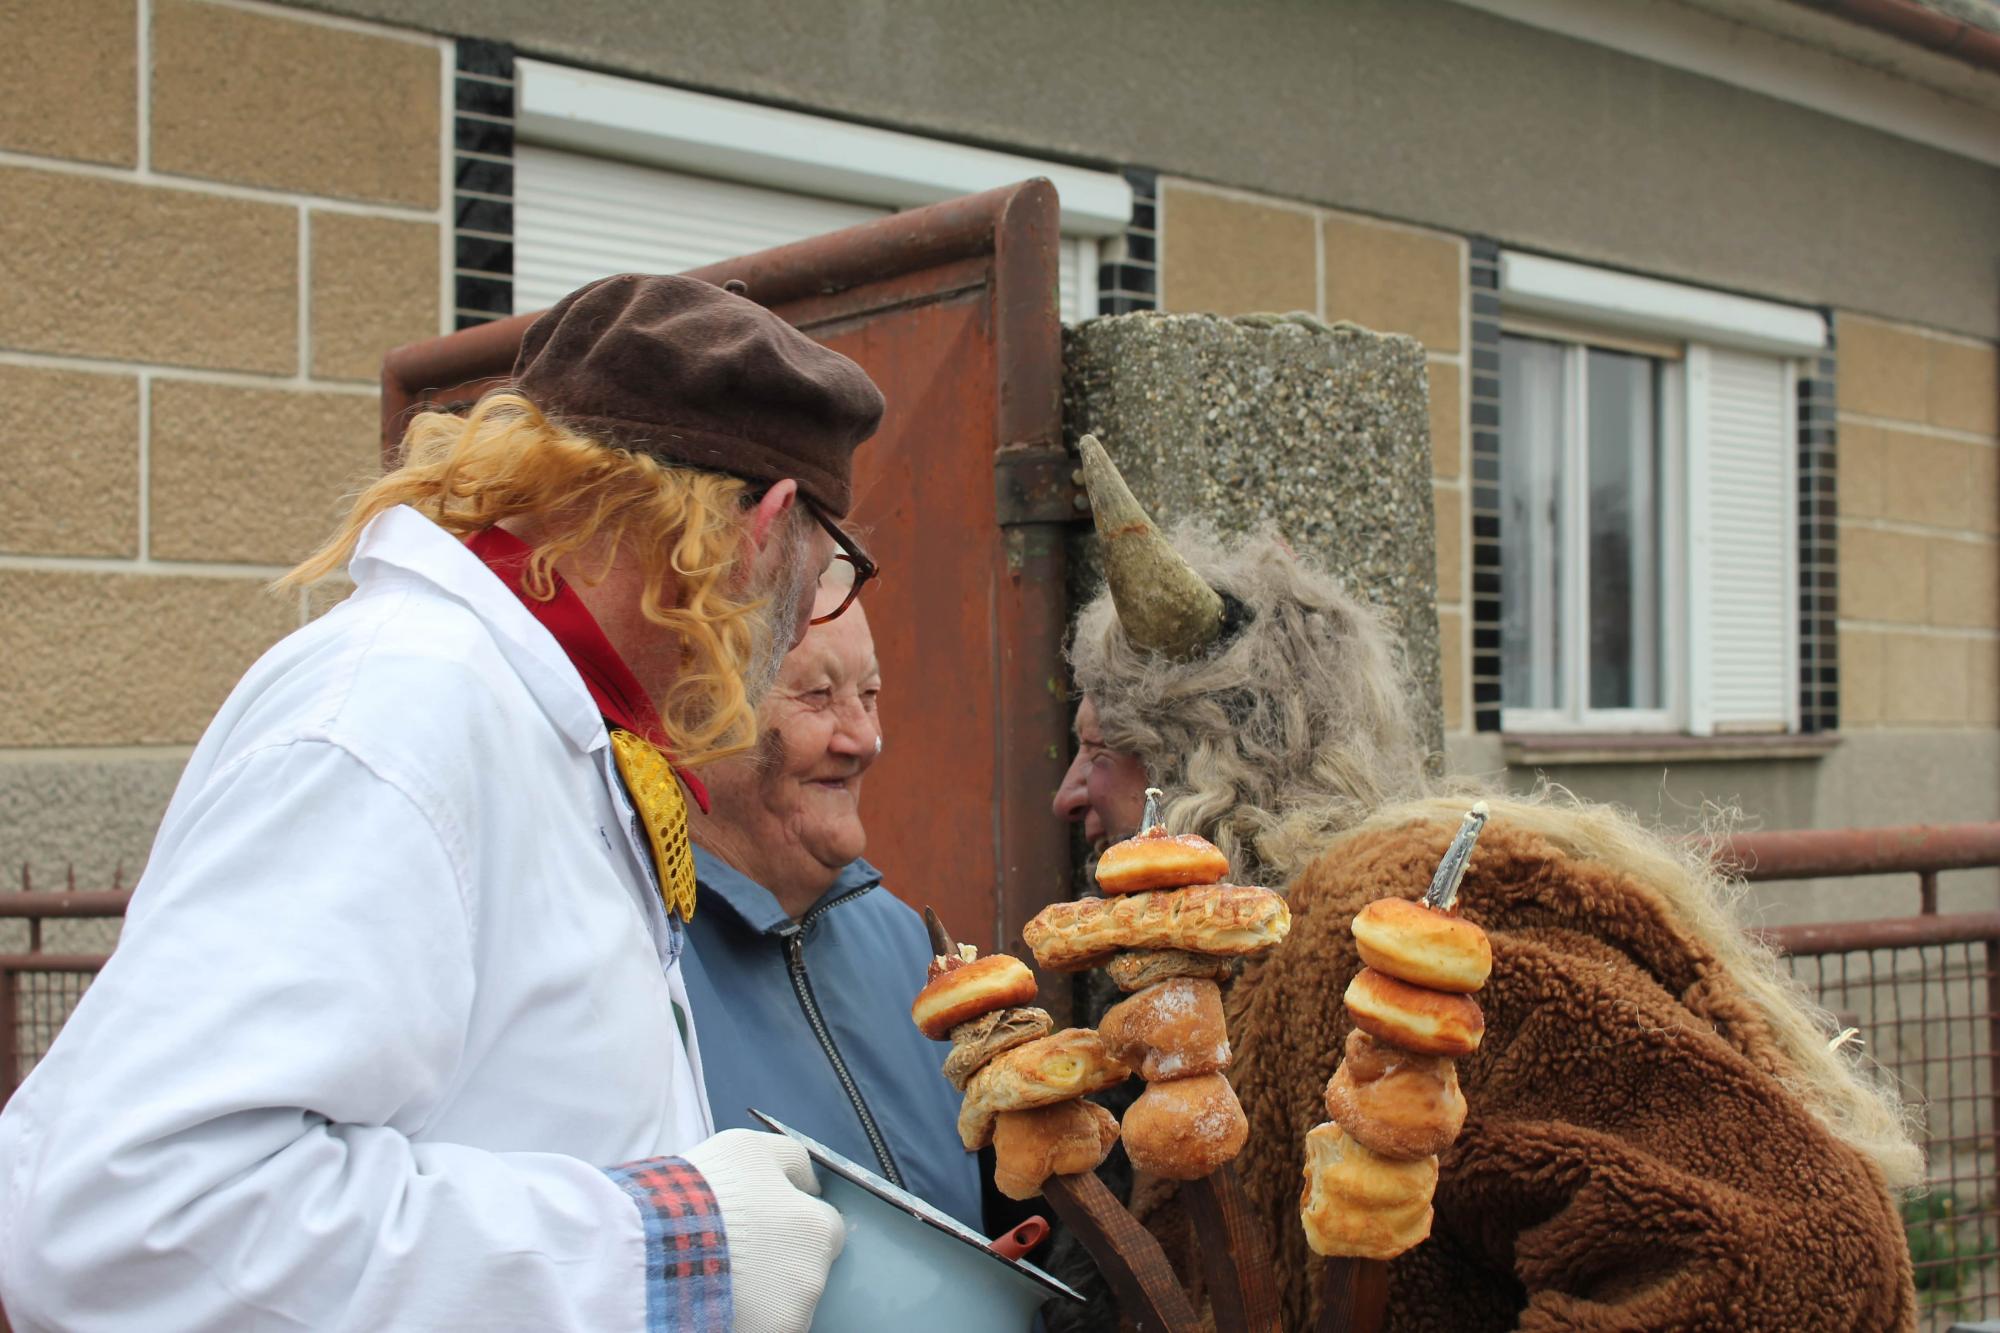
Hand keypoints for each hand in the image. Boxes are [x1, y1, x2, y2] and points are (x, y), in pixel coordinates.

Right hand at [682, 1129, 844, 1332]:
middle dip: (780, 1262)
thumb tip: (813, 1184)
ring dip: (764, 1293)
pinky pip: (763, 1324)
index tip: (765, 1225)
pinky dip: (748, 1317)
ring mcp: (788, 1317)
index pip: (826, 1230)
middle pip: (805, 1270)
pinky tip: (717, 1298)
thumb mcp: (751, 1148)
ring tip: (721, 1274)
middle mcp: (812, 1279)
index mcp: (818, 1231)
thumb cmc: (705, 1190)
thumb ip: (793, 1161)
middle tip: (738, 1250)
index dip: (794, 1225)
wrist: (652, 1245)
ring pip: (784, 1304)